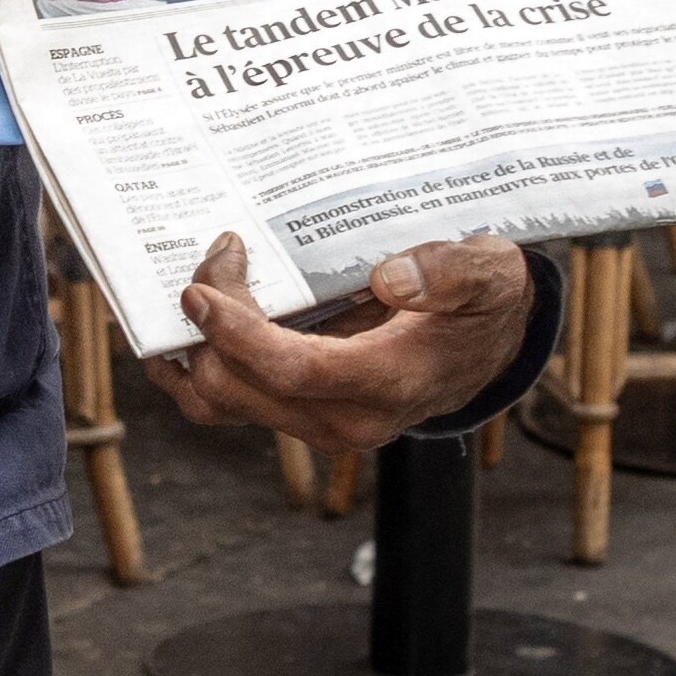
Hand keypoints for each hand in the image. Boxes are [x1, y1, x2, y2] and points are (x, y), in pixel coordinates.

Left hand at [142, 229, 549, 444]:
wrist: (486, 345)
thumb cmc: (482, 303)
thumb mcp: (488, 274)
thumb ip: (450, 273)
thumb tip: (390, 279)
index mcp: (387, 384)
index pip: (294, 372)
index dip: (238, 335)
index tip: (199, 291)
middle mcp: (344, 419)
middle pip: (242, 387)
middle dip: (211, 323)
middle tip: (221, 253)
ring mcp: (315, 422)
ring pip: (222, 402)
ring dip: (193, 348)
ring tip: (196, 283)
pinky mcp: (296, 412)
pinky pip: (226, 400)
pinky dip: (195, 364)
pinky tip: (187, 322)